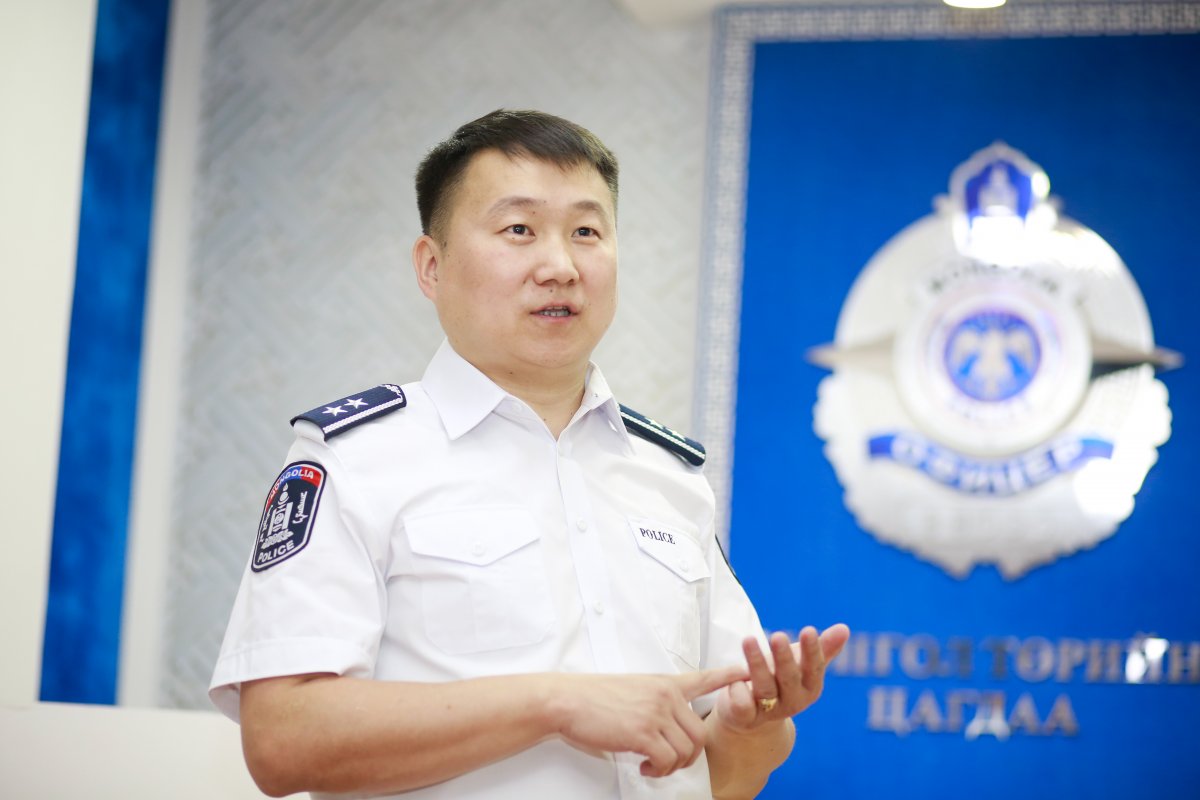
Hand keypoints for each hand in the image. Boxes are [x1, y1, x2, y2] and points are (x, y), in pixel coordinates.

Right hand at [554, 664, 748, 777]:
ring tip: (652, 765)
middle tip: (667, 761)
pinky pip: (667, 760)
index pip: (703, 679)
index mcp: (663, 684)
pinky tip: (645, 766)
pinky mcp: (643, 731)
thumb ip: (654, 703)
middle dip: (688, 756)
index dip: (728, 677)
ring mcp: (656, 712)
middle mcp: (665, 696)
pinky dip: (659, 770)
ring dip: (672, 766)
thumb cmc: (592, 699)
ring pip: (687, 750)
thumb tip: (662, 727)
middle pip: (699, 733)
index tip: (746, 672)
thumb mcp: (631, 690)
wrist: (566, 700)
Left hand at [714, 624, 849, 732]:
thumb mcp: (802, 664)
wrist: (754, 715)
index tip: (809, 630)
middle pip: (788, 678)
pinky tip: (735, 674)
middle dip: (783, 657)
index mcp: (810, 688)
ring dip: (756, 663)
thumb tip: (844, 628)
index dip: (812, 651)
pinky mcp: (746, 717)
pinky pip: (742, 704)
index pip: (813, 668)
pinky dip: (737, 689)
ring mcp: (769, 711)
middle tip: (778, 635)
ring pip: (764, 687)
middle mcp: (792, 701)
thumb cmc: (781, 680)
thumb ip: (823, 648)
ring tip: (748, 639)